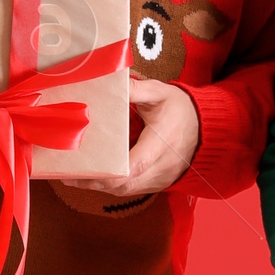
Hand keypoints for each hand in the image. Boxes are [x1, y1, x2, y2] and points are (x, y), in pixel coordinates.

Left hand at [79, 74, 201, 197]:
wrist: (206, 129)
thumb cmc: (180, 109)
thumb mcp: (161, 92)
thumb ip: (137, 89)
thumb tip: (112, 84)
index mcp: (161, 143)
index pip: (135, 165)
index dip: (109, 172)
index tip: (85, 168)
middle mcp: (162, 166)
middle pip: (124, 185)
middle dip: (95, 183)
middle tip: (68, 174)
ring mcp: (160, 178)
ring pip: (125, 191)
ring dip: (100, 187)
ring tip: (74, 176)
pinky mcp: (158, 184)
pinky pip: (132, 190)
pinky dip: (112, 186)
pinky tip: (94, 177)